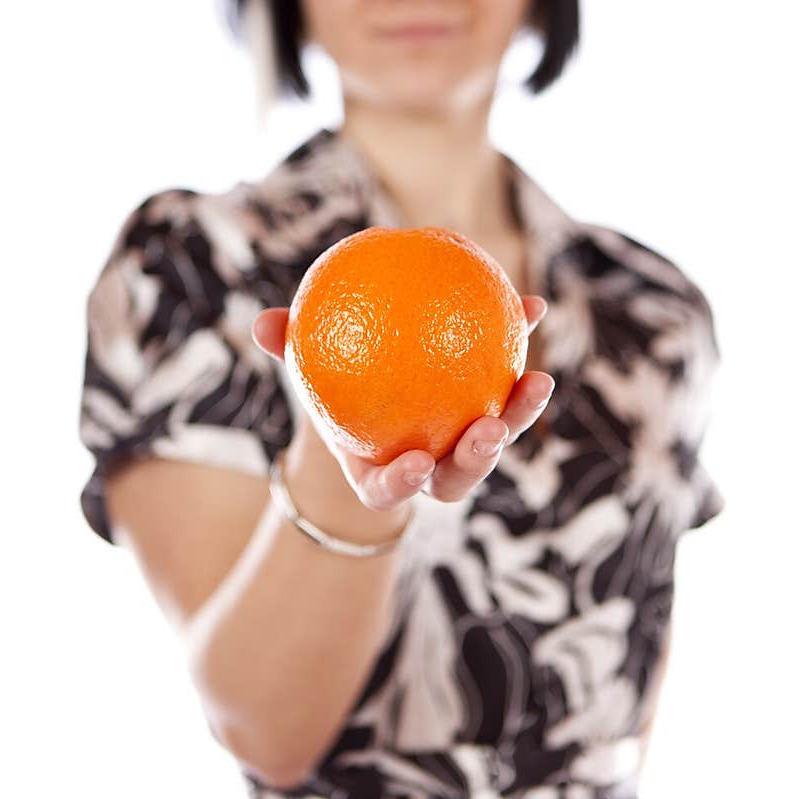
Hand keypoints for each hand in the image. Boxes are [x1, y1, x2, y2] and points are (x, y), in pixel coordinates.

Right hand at [252, 295, 552, 511]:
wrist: (369, 383)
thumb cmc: (331, 381)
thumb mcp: (307, 366)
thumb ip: (288, 348)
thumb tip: (263, 322)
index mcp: (384, 471)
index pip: (393, 491)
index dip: (406, 484)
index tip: (417, 463)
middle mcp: (431, 468)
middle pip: (460, 478)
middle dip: (479, 460)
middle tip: (488, 429)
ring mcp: (466, 445)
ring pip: (497, 441)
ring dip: (520, 414)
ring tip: (536, 381)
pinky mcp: (495, 406)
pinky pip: (509, 381)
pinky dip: (522, 346)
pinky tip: (533, 308)